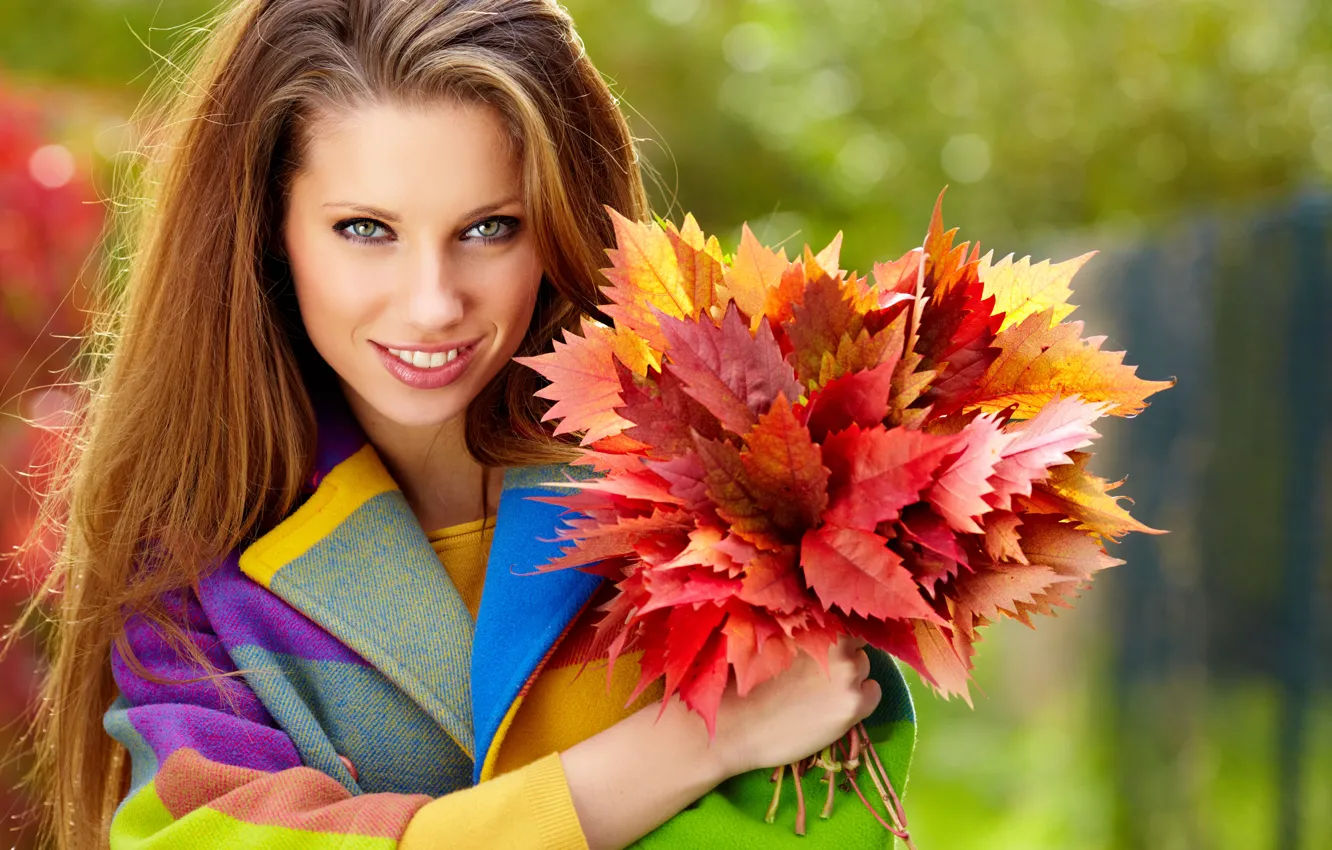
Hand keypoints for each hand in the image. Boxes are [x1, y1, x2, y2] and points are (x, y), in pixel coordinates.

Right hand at [710, 635, 880, 775]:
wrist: (738, 725)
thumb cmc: (747, 682)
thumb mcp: (774, 641)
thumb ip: (803, 631)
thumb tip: (821, 624)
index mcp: (817, 624)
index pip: (848, 616)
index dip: (843, 628)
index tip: (835, 639)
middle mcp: (838, 643)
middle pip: (858, 643)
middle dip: (845, 654)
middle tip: (821, 672)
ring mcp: (849, 673)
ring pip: (865, 667)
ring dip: (852, 676)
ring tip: (822, 692)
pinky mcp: (855, 704)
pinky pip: (873, 692)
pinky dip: (861, 698)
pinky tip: (835, 706)